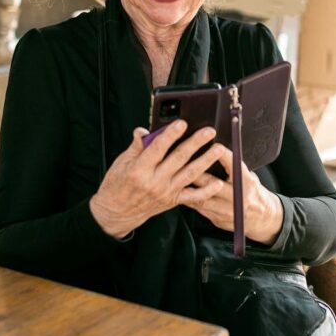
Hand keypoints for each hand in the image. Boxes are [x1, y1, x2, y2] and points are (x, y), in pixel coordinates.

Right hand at [89, 120, 226, 238]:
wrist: (116, 213)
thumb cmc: (117, 185)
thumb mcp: (121, 162)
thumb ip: (136, 146)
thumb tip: (143, 130)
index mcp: (139, 170)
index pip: (158, 149)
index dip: (171, 135)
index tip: (182, 123)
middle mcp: (154, 182)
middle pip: (178, 159)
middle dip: (195, 143)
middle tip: (209, 131)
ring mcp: (165, 192)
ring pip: (189, 174)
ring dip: (206, 161)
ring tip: (218, 149)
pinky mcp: (172, 201)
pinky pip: (192, 197)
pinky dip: (206, 191)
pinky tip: (218, 183)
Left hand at [182, 148, 283, 244]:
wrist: (262, 217)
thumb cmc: (252, 190)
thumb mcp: (249, 176)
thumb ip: (234, 167)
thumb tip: (216, 150)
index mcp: (247, 182)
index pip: (233, 165)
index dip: (222, 154)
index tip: (212, 144)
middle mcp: (239, 197)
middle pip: (213, 183)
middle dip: (196, 173)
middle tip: (183, 162)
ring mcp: (229, 211)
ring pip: (203, 198)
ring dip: (188, 188)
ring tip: (176, 178)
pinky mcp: (219, 220)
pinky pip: (200, 209)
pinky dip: (190, 199)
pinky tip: (180, 192)